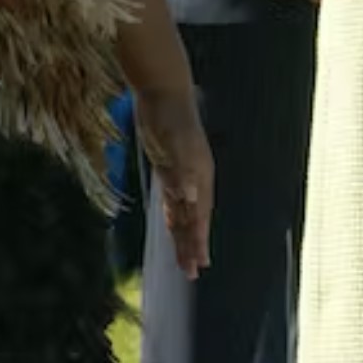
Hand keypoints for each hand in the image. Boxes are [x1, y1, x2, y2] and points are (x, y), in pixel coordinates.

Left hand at [134, 89, 214, 279]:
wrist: (162, 90)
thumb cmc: (168, 114)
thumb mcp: (172, 140)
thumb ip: (181, 168)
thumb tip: (189, 196)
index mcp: (199, 173)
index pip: (200, 214)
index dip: (199, 239)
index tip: (200, 264)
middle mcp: (194, 176)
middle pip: (195, 218)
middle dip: (193, 245)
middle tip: (192, 272)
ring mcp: (182, 172)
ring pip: (184, 211)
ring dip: (184, 235)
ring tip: (185, 259)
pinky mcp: (168, 166)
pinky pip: (173, 199)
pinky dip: (174, 216)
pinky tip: (173, 225)